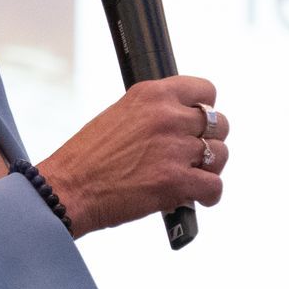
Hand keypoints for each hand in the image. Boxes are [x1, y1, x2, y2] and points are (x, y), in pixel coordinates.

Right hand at [36, 77, 227, 236]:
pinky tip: (195, 198)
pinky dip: (208, 196)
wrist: (68, 188)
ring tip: (192, 176)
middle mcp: (167, 116)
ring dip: (209, 168)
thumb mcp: (121, 115)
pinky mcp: (176, 182)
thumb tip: (184, 122)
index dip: (205, 109)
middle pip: (220, 124)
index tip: (197, 123)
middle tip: (191, 155)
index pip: (205, 90)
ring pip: (220, 154)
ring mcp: (174, 149)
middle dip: (208, 141)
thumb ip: (154, 113)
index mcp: (152, 95)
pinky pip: (214, 186)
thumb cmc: (88, 158)